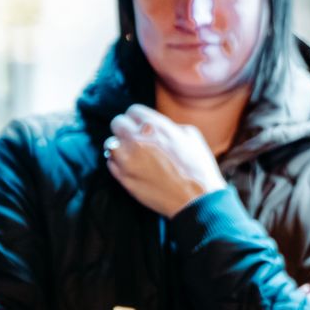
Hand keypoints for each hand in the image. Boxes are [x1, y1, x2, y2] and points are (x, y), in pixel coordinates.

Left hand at [104, 104, 227, 217]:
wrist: (196, 199)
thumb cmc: (198, 167)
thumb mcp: (191, 136)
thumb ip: (169, 126)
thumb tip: (156, 126)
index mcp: (155, 127)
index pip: (133, 111)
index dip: (138, 118)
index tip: (141, 125)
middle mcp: (137, 140)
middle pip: (118, 123)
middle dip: (126, 128)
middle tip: (134, 138)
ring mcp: (128, 160)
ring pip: (111, 144)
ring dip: (120, 146)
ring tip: (131, 153)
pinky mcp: (124, 178)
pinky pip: (111, 163)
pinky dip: (118, 163)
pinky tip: (132, 167)